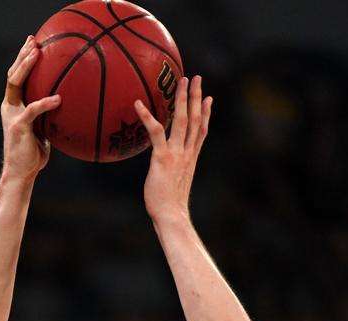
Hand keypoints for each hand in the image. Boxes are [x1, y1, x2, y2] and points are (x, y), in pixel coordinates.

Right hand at [1, 35, 61, 179]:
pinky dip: (46, 102)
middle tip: (33, 40)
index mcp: (14, 106)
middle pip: (13, 73)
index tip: (33, 44)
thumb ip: (48, 118)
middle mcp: (9, 106)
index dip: (23, 60)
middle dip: (22, 55)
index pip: (17, 78)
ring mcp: (12, 114)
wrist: (21, 172)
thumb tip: (66, 109)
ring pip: (15, 82)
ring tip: (37, 52)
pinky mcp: (18, 125)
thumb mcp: (42, 132)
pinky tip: (58, 98)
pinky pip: (33, 109)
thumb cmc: (33, 155)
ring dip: (26, 65)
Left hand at [134, 76, 211, 222]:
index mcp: (191, 159)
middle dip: (196, 97)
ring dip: (183, 99)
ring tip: (182, 80)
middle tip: (197, 78)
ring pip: (182, 121)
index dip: (205, 114)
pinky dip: (147, 116)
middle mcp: (187, 153)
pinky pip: (156, 132)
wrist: (172, 216)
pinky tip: (138, 103)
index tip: (209, 98)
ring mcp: (176, 154)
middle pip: (195, 120)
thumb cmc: (170, 207)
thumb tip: (166, 174)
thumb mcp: (174, 186)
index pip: (201, 131)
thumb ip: (173, 174)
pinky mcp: (163, 158)